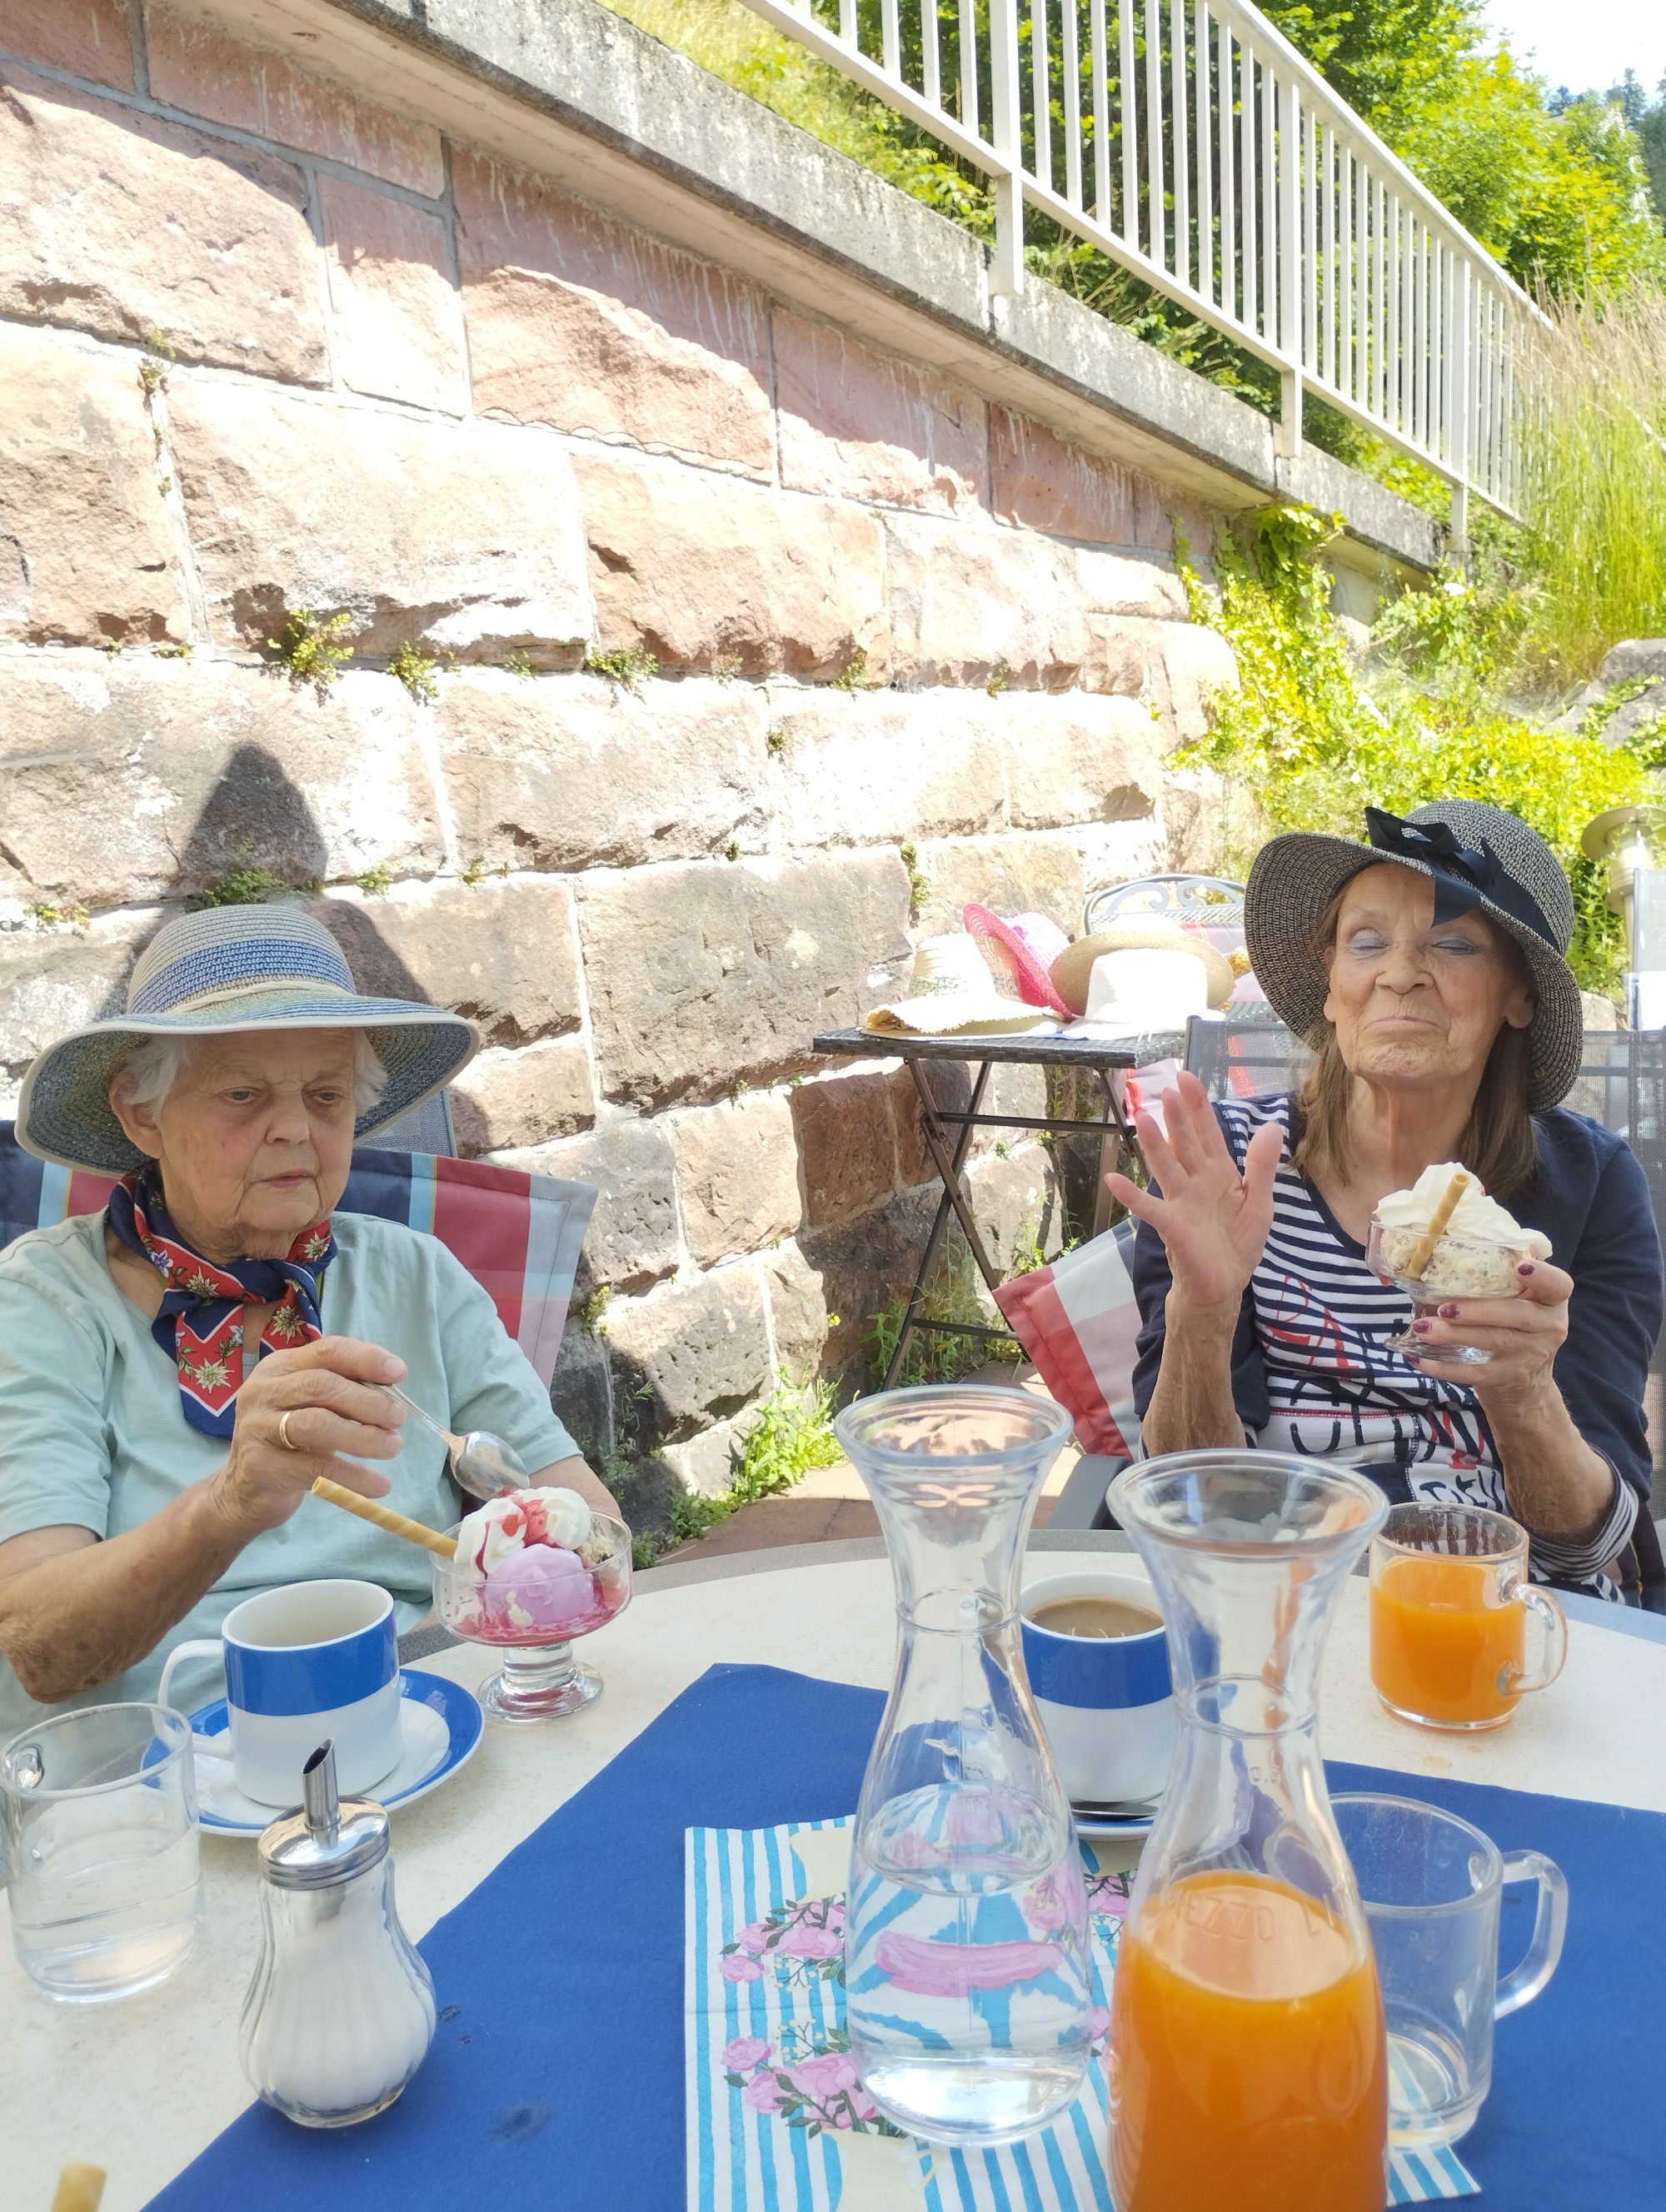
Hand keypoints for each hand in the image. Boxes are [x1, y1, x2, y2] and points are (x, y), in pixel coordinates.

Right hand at [213, 1337, 408, 1539]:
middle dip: (367, 1400)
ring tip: (393, 1446)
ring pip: (315, 1424)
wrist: (244, 1491)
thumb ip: (344, 1393)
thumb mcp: (312, 1408)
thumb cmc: (289, 1442)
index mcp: (280, 1368)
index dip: (366, 1359)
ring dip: (362, 1436)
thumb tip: (392, 1389)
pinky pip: (314, 1468)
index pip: (326, 1351)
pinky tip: (379, 1484)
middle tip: (398, 1418)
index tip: (399, 1372)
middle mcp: (262, 1391)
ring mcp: (256, 1428)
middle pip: (320, 1385)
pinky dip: (353, 1475)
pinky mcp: (260, 1466)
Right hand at [1104, 1072, 1282, 1314]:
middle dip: (1178, 1117)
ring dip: (1154, 1145)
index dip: (1198, 1107)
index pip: (1208, 1133)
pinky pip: (1150, 1209)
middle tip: (1167, 1089)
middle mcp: (1197, 1181)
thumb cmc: (1239, 1242)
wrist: (1225, 1284)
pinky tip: (1115, 1181)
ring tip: (1141, 1119)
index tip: (1187, 1078)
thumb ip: (1261, 1165)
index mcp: (1220, 1172)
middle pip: (1185, 1144)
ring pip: (1167, 1168)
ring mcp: (1182, 1202)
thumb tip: (1272, 1125)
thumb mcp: (1259, 1201)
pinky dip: (1132, 1196)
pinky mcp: (1173, 1226)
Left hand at [1406, 1258, 1569, 1404]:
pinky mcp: (1510, 1377)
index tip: (1519, 1267)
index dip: (1542, 1276)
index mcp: (1552, 1299)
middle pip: (1518, 1315)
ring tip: (1422, 1328)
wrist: (1526, 1383)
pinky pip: (1476, 1372)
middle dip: (1479, 1310)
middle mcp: (1549, 1326)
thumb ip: (1500, 1277)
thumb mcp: (1519, 1299)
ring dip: (1455, 1334)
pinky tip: (1419, 1359)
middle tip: (1445, 1307)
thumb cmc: (1513, 1325)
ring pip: (1494, 1341)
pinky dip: (1445, 1367)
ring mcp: (1532, 1355)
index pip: (1558, 1285)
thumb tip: (1445, 1249)